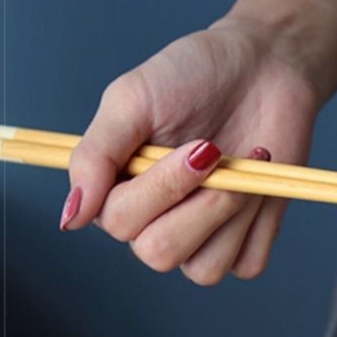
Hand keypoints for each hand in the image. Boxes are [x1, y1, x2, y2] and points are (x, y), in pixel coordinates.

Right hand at [63, 16, 317, 283]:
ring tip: (247, 163)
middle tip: (221, 154)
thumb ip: (95, 156)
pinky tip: (261, 183)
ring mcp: (200, 238)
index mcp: (117, 191)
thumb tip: (72, 216)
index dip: (162, 188)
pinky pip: (247, 263)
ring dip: (233, 212)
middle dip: (201, 204)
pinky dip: (260, 223)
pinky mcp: (244, 242)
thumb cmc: (193, 76)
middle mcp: (154, 222)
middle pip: (159, 253)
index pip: (120, 222)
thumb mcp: (132, 99)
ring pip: (203, 269)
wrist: (264, 68)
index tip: (200, 146)